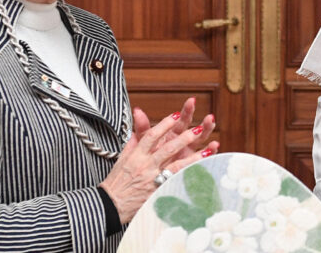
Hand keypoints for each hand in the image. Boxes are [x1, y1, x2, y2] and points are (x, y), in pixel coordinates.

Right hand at [101, 110, 215, 222]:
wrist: (111, 205)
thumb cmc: (116, 181)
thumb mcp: (122, 157)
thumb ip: (134, 141)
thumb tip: (138, 126)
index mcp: (137, 154)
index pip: (152, 135)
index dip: (165, 124)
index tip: (176, 115)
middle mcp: (146, 165)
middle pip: (168, 148)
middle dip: (184, 138)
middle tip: (198, 128)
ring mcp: (153, 179)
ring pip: (177, 165)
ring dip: (194, 157)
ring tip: (208, 149)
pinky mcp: (158, 192)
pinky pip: (177, 182)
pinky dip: (190, 176)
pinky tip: (202, 171)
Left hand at [132, 97, 218, 166]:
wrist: (141, 177)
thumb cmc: (143, 157)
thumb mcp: (143, 141)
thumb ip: (143, 126)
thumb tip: (137, 111)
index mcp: (172, 133)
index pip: (181, 119)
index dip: (187, 110)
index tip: (191, 101)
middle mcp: (182, 141)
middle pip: (194, 129)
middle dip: (202, 122)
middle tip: (209, 117)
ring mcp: (187, 152)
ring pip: (200, 141)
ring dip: (208, 134)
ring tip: (213, 130)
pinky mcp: (189, 164)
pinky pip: (201, 158)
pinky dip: (208, 152)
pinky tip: (214, 146)